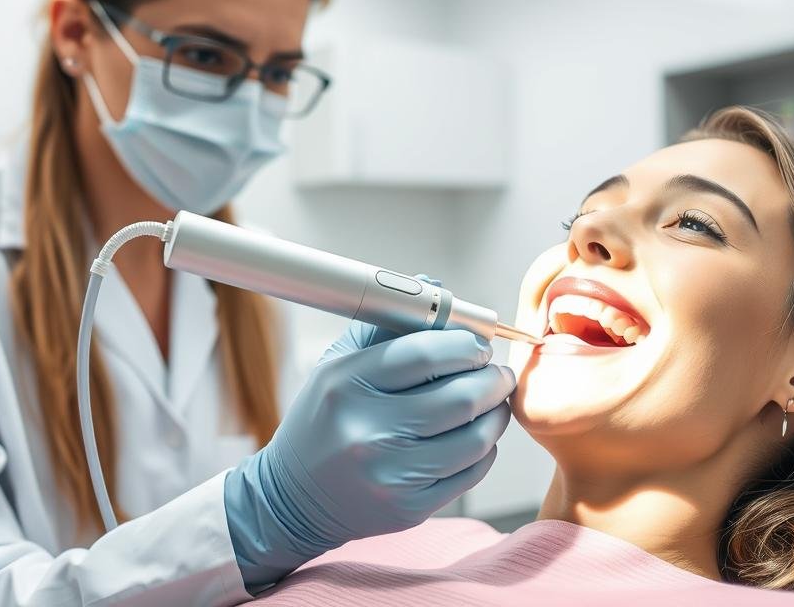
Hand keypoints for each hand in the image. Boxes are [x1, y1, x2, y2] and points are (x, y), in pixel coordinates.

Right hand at [224, 322, 513, 589]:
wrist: (295, 497)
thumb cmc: (325, 419)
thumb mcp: (338, 365)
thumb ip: (386, 325)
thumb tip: (434, 286)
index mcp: (347, 384)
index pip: (425, 353)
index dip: (465, 345)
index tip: (478, 345)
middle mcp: (368, 430)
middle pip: (460, 397)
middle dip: (493, 379)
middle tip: (497, 372)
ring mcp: (390, 474)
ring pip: (475, 439)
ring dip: (496, 414)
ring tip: (493, 402)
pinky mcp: (409, 507)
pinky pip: (471, 473)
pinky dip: (484, 449)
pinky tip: (475, 436)